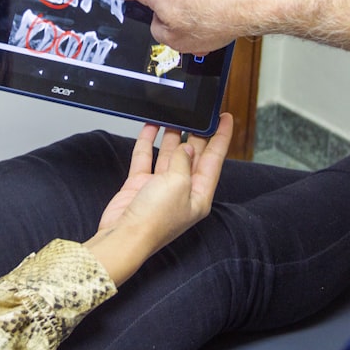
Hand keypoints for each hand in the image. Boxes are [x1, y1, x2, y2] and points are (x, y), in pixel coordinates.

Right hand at [83, 113, 232, 285]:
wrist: (124, 236)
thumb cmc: (154, 221)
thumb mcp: (178, 184)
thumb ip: (183, 161)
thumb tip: (186, 148)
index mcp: (200, 194)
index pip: (215, 159)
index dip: (222, 137)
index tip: (225, 118)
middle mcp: (182, 190)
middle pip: (193, 155)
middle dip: (196, 133)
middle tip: (198, 113)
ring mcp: (161, 187)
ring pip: (170, 154)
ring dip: (172, 135)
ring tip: (174, 115)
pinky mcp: (141, 184)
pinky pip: (146, 158)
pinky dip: (147, 142)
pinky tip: (150, 127)